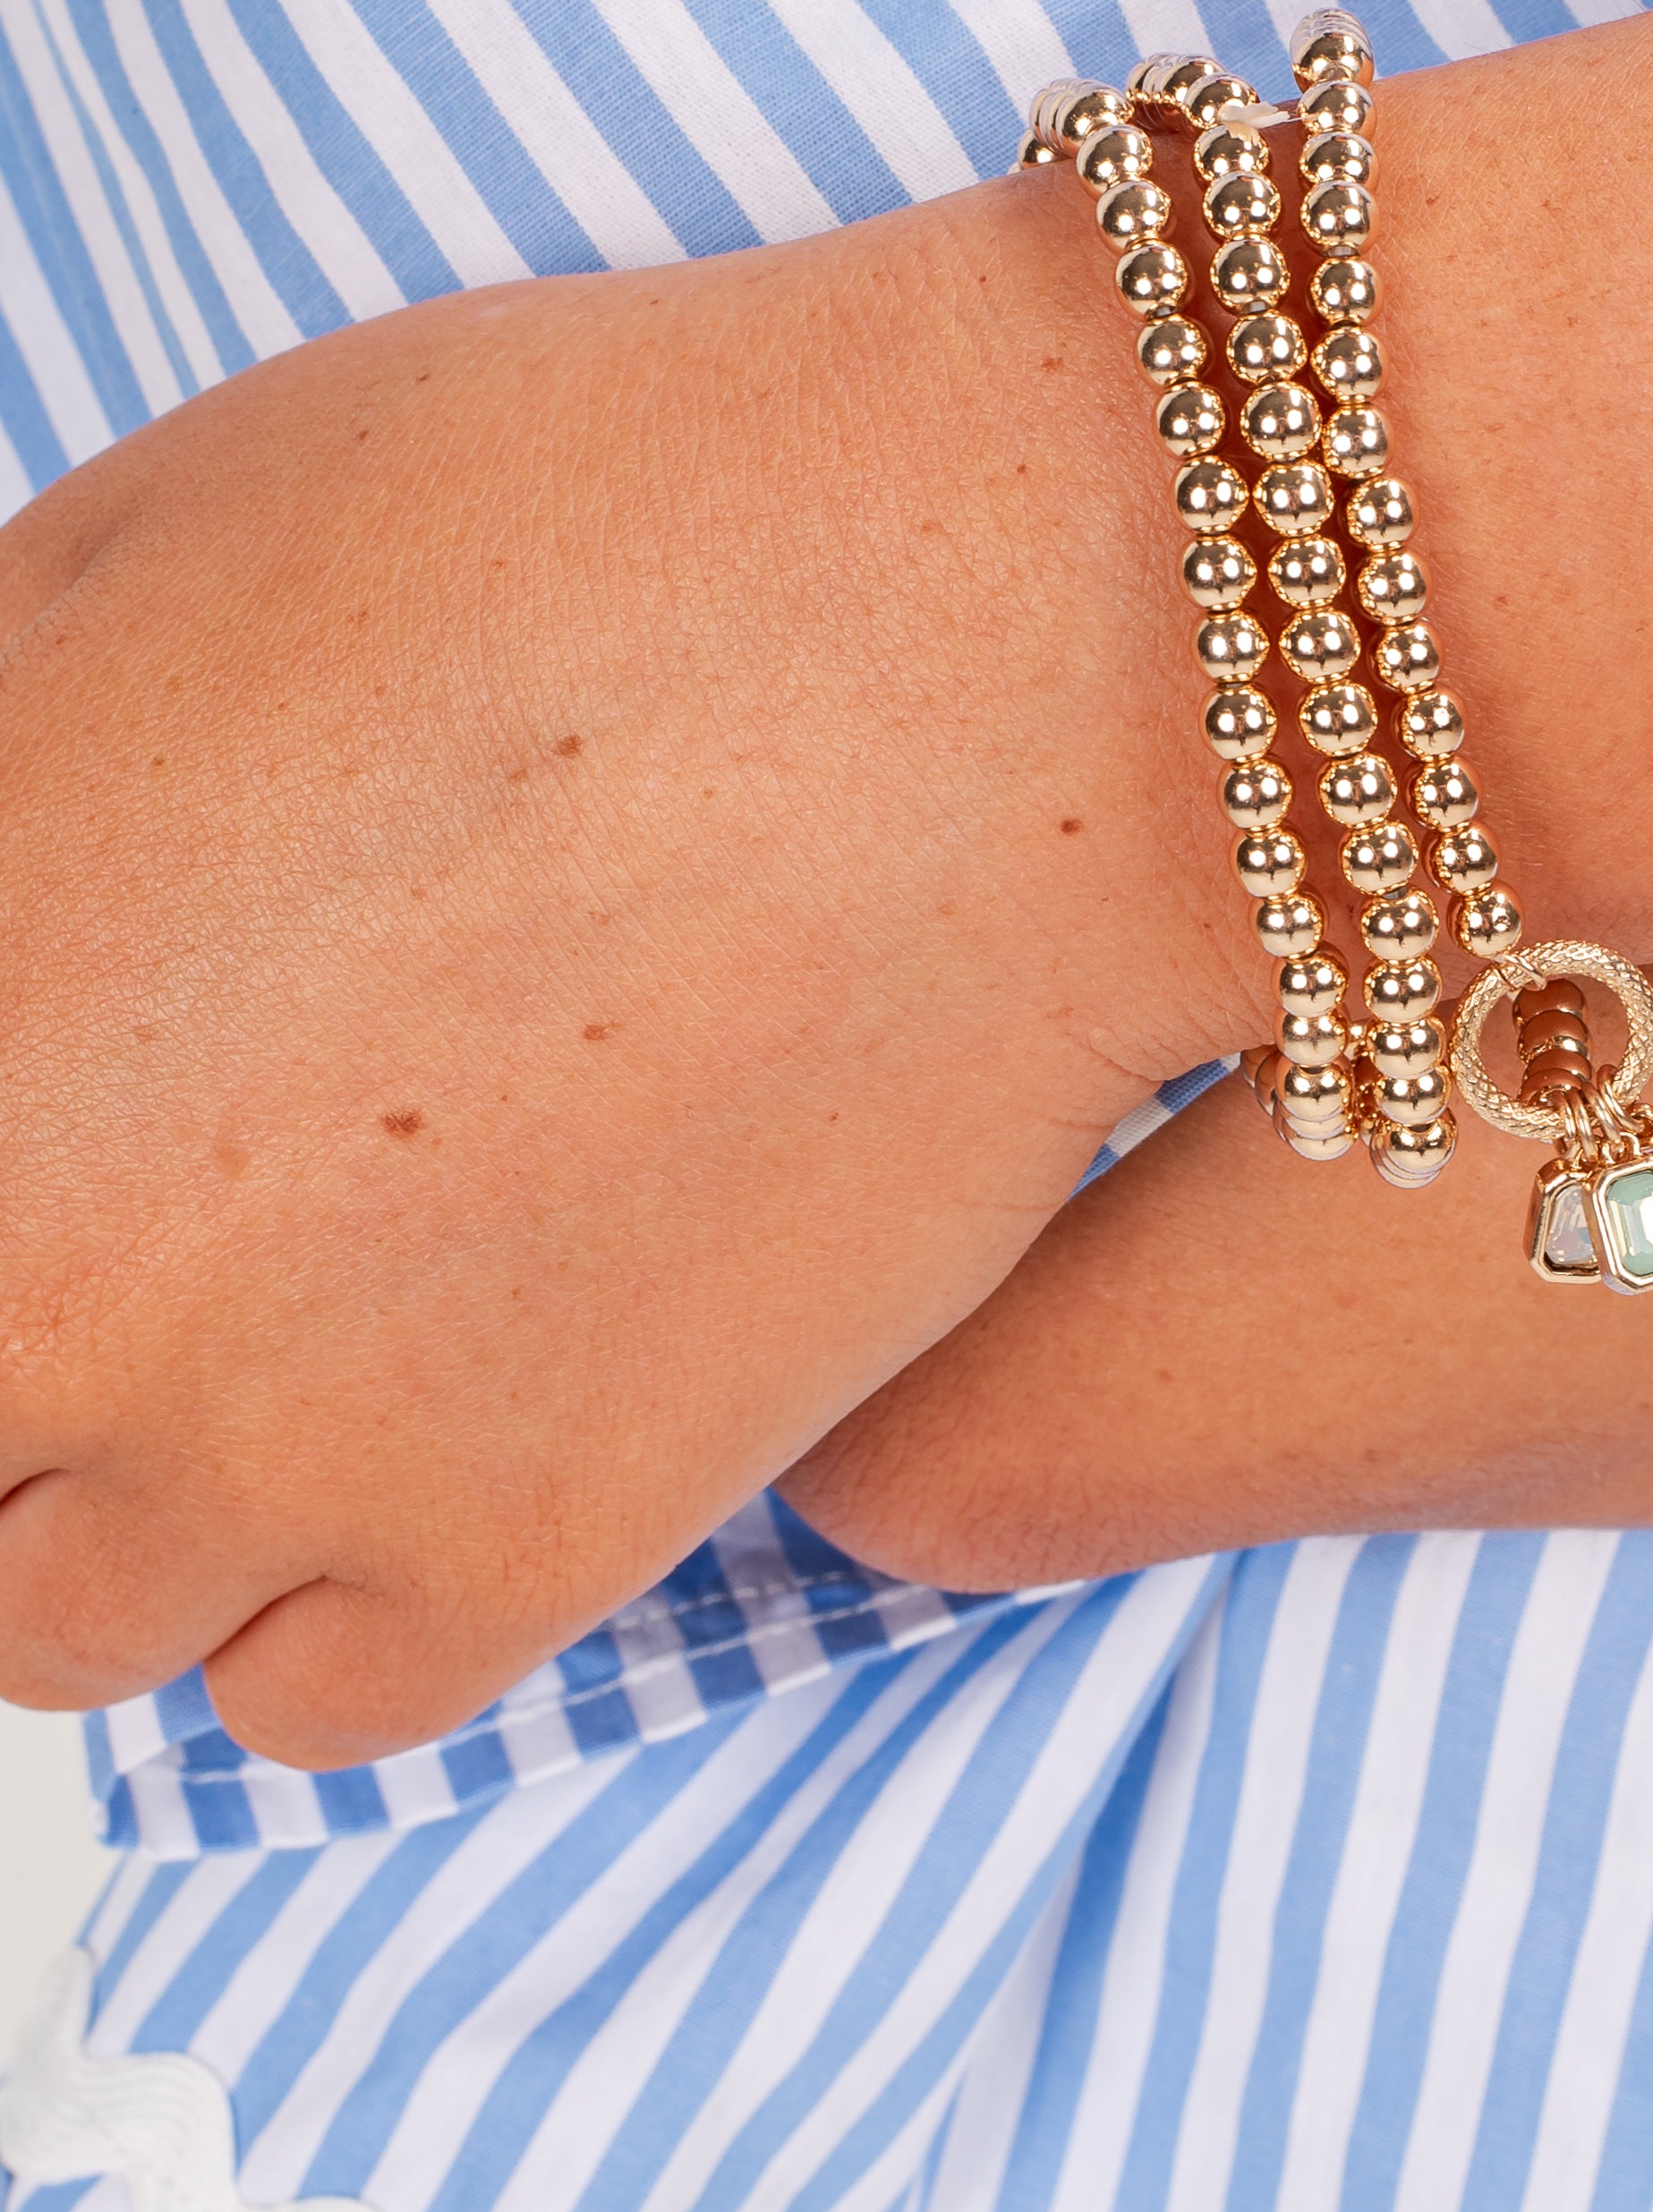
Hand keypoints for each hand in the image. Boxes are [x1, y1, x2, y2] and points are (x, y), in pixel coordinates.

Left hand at [0, 189, 1257, 1765]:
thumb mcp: (153, 534)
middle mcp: (29, 1275)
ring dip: (134, 1480)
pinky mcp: (501, 1558)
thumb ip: (0, 751)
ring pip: (47, 1613)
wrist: (994, 645)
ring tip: (303, 1290)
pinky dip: (332, 1585)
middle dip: (31, 1305)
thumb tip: (4, 836)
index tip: (69, 1124)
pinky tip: (438, 1398)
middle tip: (171, 1187)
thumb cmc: (597, 515)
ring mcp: (253, 1455)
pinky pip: (300, 1696)